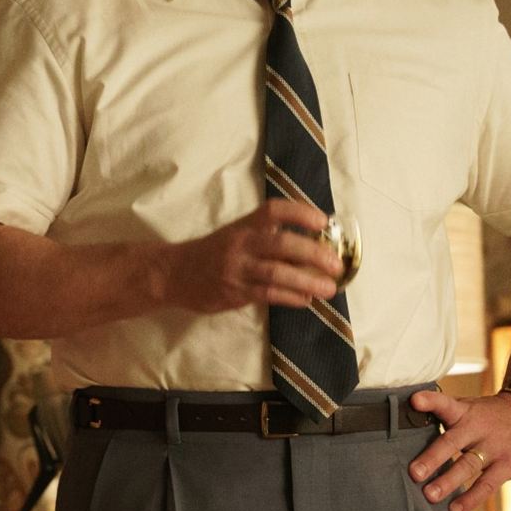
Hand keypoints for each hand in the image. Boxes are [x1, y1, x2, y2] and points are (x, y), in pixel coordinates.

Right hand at [166, 199, 341, 313]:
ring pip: (277, 273)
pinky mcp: (234, 292)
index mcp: (244, 225)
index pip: (274, 211)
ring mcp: (237, 269)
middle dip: (314, 253)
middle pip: (282, 244)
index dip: (300, 213)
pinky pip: (267, 294)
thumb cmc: (212, 253)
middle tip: (336, 264)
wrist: (173, 273)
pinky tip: (306, 299)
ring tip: (330, 288)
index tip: (323, 220)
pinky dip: (290, 297)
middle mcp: (241, 244)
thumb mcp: (236, 236)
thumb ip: (266, 239)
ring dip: (308, 281)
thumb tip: (312, 249)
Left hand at [407, 389, 510, 510]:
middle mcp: (477, 428)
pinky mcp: (508, 465)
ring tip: (429, 496)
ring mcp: (494, 447)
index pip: (445, 403)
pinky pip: (487, 484)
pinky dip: (471, 498)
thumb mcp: (469, 406)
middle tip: (414, 473)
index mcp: (464, 411)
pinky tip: (455, 509)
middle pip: (452, 441)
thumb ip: (443, 414)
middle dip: (432, 458)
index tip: (414, 401)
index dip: (430, 401)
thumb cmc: (489, 414)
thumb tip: (407, 418)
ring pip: (468, 466)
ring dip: (448, 482)